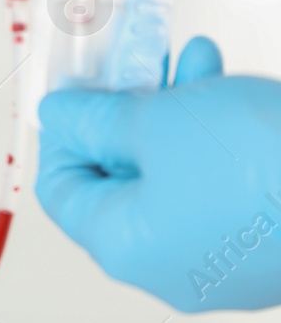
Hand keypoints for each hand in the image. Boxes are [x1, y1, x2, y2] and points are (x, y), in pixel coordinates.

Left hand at [36, 37, 280, 310]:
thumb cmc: (266, 165)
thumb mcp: (154, 120)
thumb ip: (95, 118)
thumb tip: (61, 116)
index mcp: (127, 247)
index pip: (61, 190)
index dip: (63, 131)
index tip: (76, 88)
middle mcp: (170, 266)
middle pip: (120, 176)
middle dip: (128, 107)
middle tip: (133, 60)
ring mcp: (222, 259)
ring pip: (173, 171)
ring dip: (174, 107)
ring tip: (190, 57)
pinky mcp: (265, 240)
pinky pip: (218, 182)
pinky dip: (213, 134)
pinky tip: (223, 82)